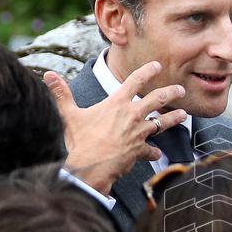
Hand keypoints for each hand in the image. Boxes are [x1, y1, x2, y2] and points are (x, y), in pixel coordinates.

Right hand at [43, 61, 186, 195]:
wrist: (89, 166)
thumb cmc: (80, 140)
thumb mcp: (69, 114)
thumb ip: (61, 93)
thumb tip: (48, 74)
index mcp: (116, 103)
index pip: (135, 81)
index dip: (148, 71)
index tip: (158, 65)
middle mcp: (131, 115)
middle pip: (157, 99)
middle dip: (171, 92)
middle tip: (181, 89)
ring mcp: (138, 132)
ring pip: (162, 122)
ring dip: (174, 118)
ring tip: (184, 115)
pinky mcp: (139, 150)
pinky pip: (151, 150)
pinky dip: (154, 152)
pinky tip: (157, 154)